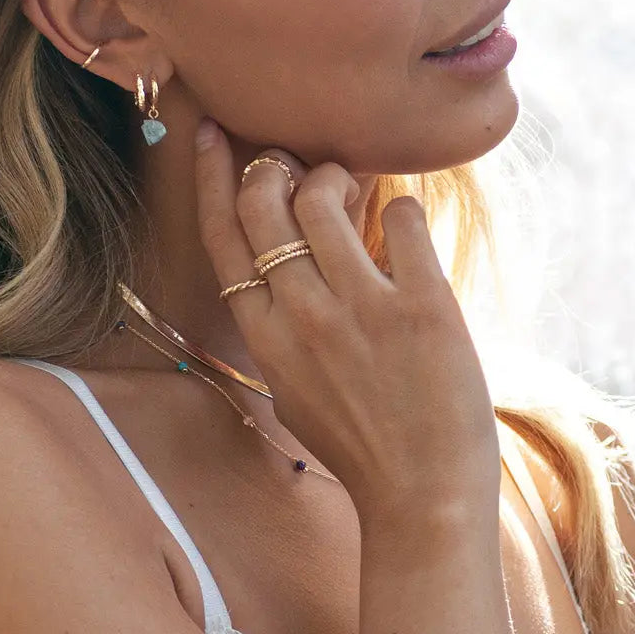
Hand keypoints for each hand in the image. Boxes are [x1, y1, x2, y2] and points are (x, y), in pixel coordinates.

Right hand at [193, 117, 501, 528]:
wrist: (423, 499)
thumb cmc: (360, 444)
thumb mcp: (292, 386)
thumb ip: (281, 321)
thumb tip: (288, 250)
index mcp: (265, 337)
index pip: (222, 236)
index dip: (211, 176)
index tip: (212, 135)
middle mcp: (303, 317)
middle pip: (264, 203)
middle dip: (276, 166)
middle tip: (301, 168)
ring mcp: (361, 310)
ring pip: (324, 196)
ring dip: (337, 177)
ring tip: (356, 191)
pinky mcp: (422, 308)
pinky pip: (401, 218)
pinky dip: (401, 209)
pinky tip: (403, 227)